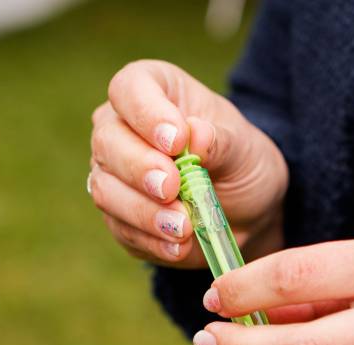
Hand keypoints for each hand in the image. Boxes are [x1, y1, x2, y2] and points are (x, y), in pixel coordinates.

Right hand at [88, 59, 287, 266]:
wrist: (247, 209)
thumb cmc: (241, 162)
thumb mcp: (244, 147)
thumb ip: (218, 140)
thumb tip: (194, 134)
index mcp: (151, 91)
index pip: (129, 89)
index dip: (146, 113)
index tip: (176, 140)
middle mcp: (121, 129)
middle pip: (107, 141)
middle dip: (139, 168)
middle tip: (171, 187)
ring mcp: (113, 175)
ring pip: (106, 189)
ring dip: (144, 211)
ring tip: (183, 227)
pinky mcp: (119, 218)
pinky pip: (121, 229)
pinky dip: (151, 240)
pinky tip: (179, 246)